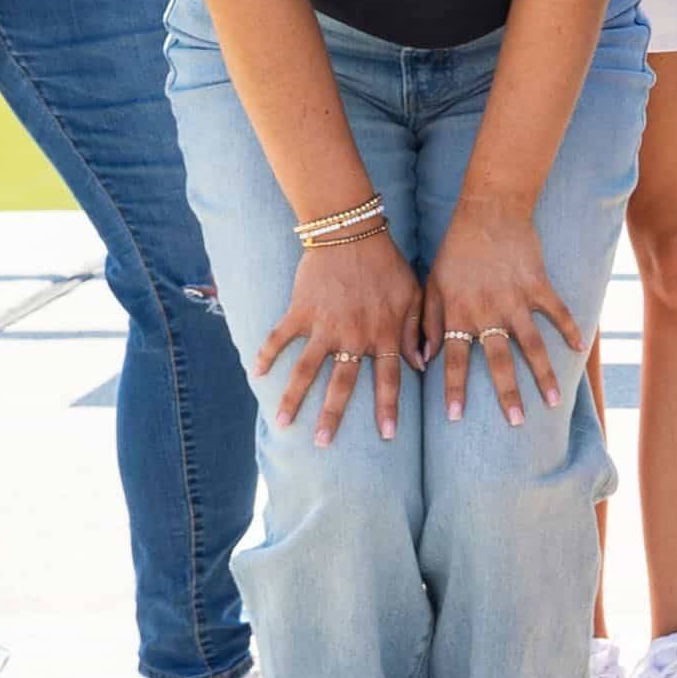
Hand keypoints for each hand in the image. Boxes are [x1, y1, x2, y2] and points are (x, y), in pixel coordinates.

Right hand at [260, 231, 424, 442]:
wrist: (352, 232)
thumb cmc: (388, 263)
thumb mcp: (413, 295)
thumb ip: (416, 331)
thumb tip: (421, 364)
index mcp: (383, 333)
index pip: (388, 379)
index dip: (388, 408)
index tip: (388, 436)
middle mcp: (353, 336)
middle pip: (342, 384)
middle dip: (332, 416)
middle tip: (322, 445)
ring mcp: (323, 326)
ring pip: (306, 370)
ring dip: (293, 398)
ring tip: (282, 423)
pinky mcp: (300, 312)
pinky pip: (279, 338)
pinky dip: (265, 355)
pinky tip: (255, 374)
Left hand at [423, 200, 583, 427]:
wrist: (489, 210)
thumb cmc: (456, 249)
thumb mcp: (432, 284)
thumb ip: (426, 323)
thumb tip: (421, 361)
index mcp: (458, 313)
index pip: (452, 359)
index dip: (453, 389)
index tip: (455, 418)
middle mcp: (487, 312)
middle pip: (498, 361)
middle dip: (507, 393)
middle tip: (516, 422)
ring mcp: (516, 300)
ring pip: (532, 345)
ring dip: (544, 374)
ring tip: (554, 401)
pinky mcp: (538, 285)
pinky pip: (557, 312)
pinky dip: (571, 329)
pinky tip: (580, 348)